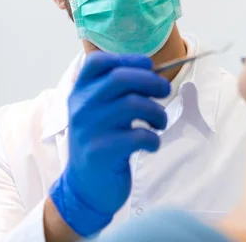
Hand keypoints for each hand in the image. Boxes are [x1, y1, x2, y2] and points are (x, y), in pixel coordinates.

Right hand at [49, 52, 169, 236]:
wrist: (85, 187)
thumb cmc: (101, 142)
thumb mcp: (99, 111)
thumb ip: (117, 91)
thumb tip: (155, 73)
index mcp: (79, 92)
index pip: (98, 61)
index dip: (128, 59)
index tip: (148, 67)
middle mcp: (81, 106)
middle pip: (121, 78)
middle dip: (151, 81)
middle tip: (165, 92)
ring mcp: (89, 129)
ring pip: (133, 105)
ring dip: (157, 112)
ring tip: (159, 123)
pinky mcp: (101, 152)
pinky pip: (139, 136)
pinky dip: (154, 139)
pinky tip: (151, 145)